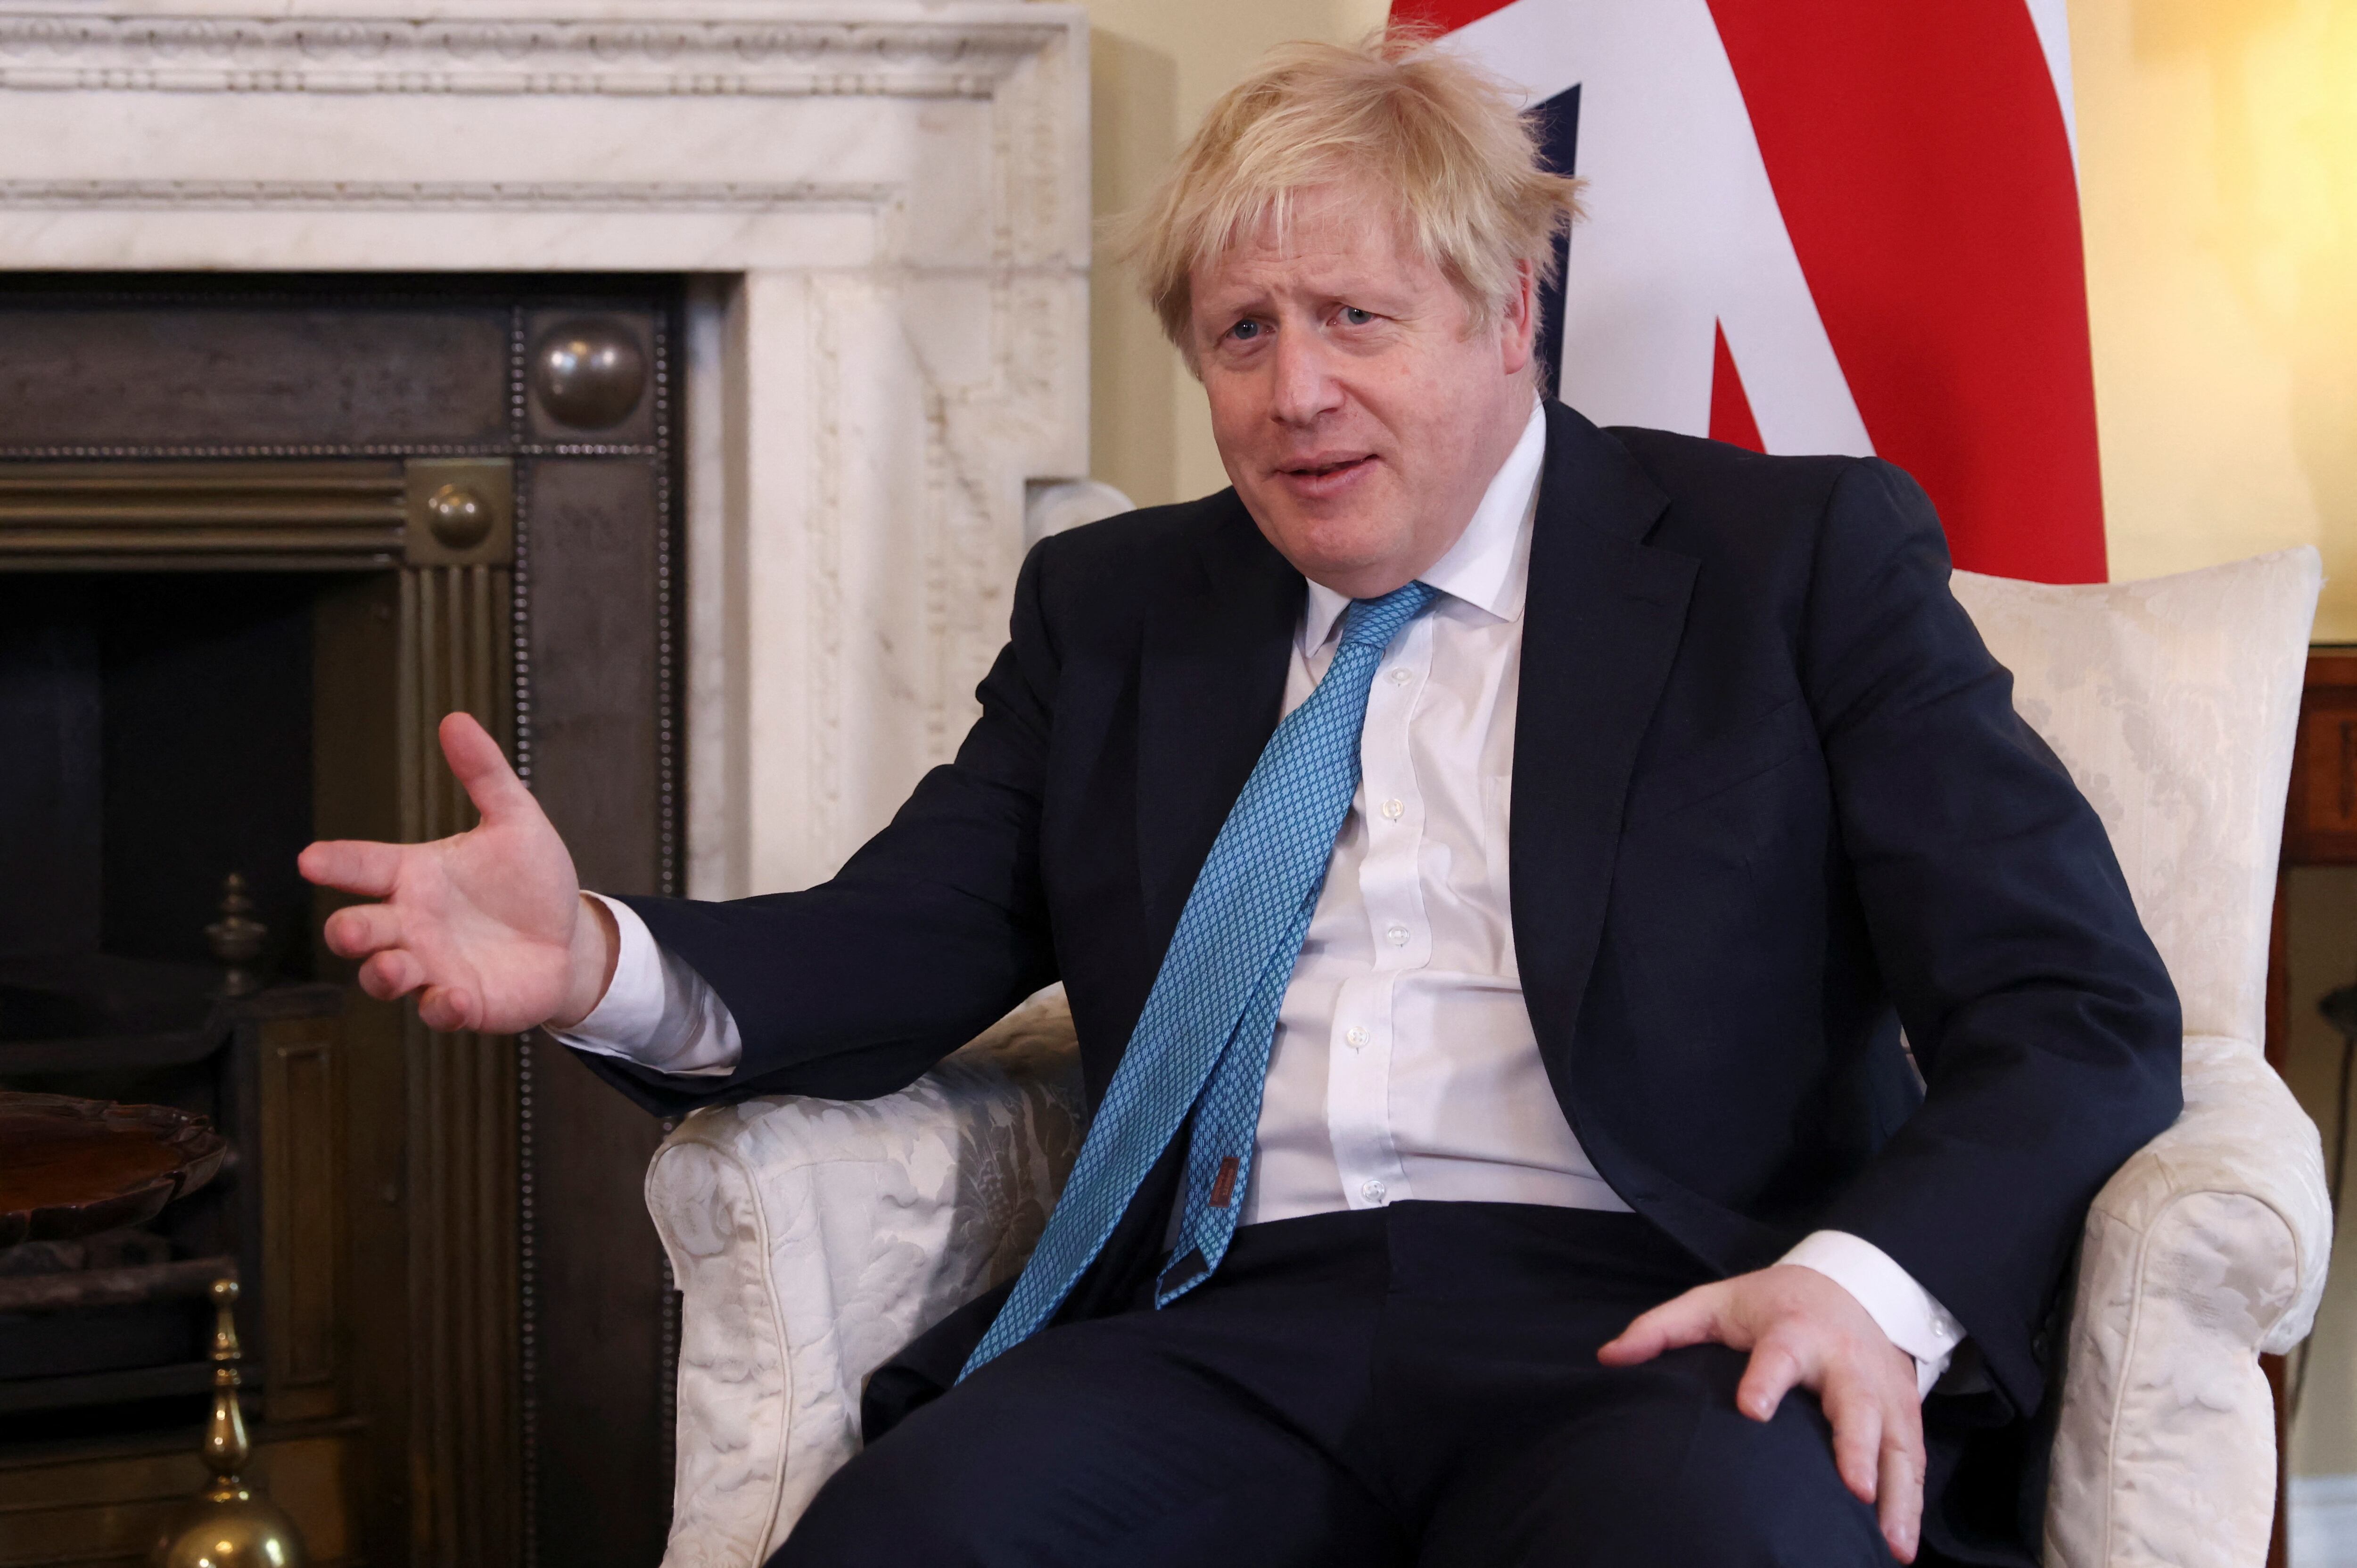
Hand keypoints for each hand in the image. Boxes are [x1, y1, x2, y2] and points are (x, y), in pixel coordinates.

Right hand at [299, 712, 618, 1032]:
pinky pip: (438, 1010)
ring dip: (383, 973)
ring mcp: (431, 966)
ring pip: (384, 975)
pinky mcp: (461, 1002)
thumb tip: (455, 719)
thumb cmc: (531, 880)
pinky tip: (456, 997)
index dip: (335, 862)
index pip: (362, 864)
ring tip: (395, 967)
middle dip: (348, 931)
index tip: (309, 860)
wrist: (569, 937)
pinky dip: (442, 1007)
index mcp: (414, 875)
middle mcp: (411, 923)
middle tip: (350, 928)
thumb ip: (484, 775)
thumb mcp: (516, 820)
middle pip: (358, 928)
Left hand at [1598, 1264, 1923, 1562]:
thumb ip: (1662, 1328)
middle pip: (1853, 1404)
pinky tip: (1899, 1545)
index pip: (1778, 1355)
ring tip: (1889, 1541)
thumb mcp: (1715, 1302)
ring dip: (1894, 1491)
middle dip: (1856, 1445)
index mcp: (1793, 1331)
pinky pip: (1911, 1459)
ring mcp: (1881, 1389)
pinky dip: (1910, 1501)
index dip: (1765, 1379)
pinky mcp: (1904, 1412)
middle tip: (1853, 1488)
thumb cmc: (1772, 1304)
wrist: (1851, 1285)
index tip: (1752, 1410)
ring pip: (1893, 1441)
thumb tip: (1608, 1357)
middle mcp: (1844, 1361)